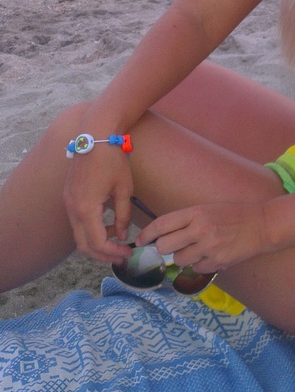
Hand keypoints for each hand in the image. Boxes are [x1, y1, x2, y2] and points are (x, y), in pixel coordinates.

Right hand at [63, 147, 133, 263]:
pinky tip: (107, 223)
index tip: (128, 253)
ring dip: (96, 241)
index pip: (98, 243)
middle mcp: (72, 208)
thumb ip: (123, 215)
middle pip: (83, 245)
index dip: (113, 253)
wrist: (96, 135)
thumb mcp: (124, 189)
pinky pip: (77, 221)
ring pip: (78, 234)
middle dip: (102, 254)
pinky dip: (90, 228)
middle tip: (121, 255)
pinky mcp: (68, 195)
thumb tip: (121, 235)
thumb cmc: (113, 160)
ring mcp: (67, 201)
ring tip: (117, 238)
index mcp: (86, 209)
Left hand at [135, 201, 268, 272]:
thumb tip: (163, 234)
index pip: (161, 224)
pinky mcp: (217, 262)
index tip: (140, 240)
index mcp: (196, 213)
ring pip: (179, 260)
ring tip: (198, 249)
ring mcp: (208, 247)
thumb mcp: (208, 209)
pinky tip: (211, 255)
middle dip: (164, 249)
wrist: (262, 225)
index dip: (146, 234)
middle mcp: (200, 229)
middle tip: (171, 247)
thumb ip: (187, 220)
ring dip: (183, 257)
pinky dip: (199, 264)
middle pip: (164, 246)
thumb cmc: (234, 214)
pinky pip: (196, 268)